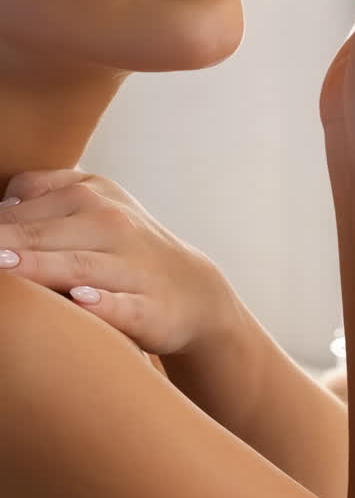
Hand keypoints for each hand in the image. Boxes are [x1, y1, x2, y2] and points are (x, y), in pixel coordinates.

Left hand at [0, 168, 241, 355]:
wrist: (192, 290)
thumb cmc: (125, 246)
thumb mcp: (96, 200)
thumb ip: (45, 189)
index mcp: (92, 196)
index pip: (27, 206)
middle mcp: (113, 226)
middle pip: (45, 235)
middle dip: (4, 244)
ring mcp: (133, 268)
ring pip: (80, 266)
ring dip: (41, 267)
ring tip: (3, 267)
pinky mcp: (149, 308)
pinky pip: (124, 306)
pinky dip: (104, 303)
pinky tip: (81, 299)